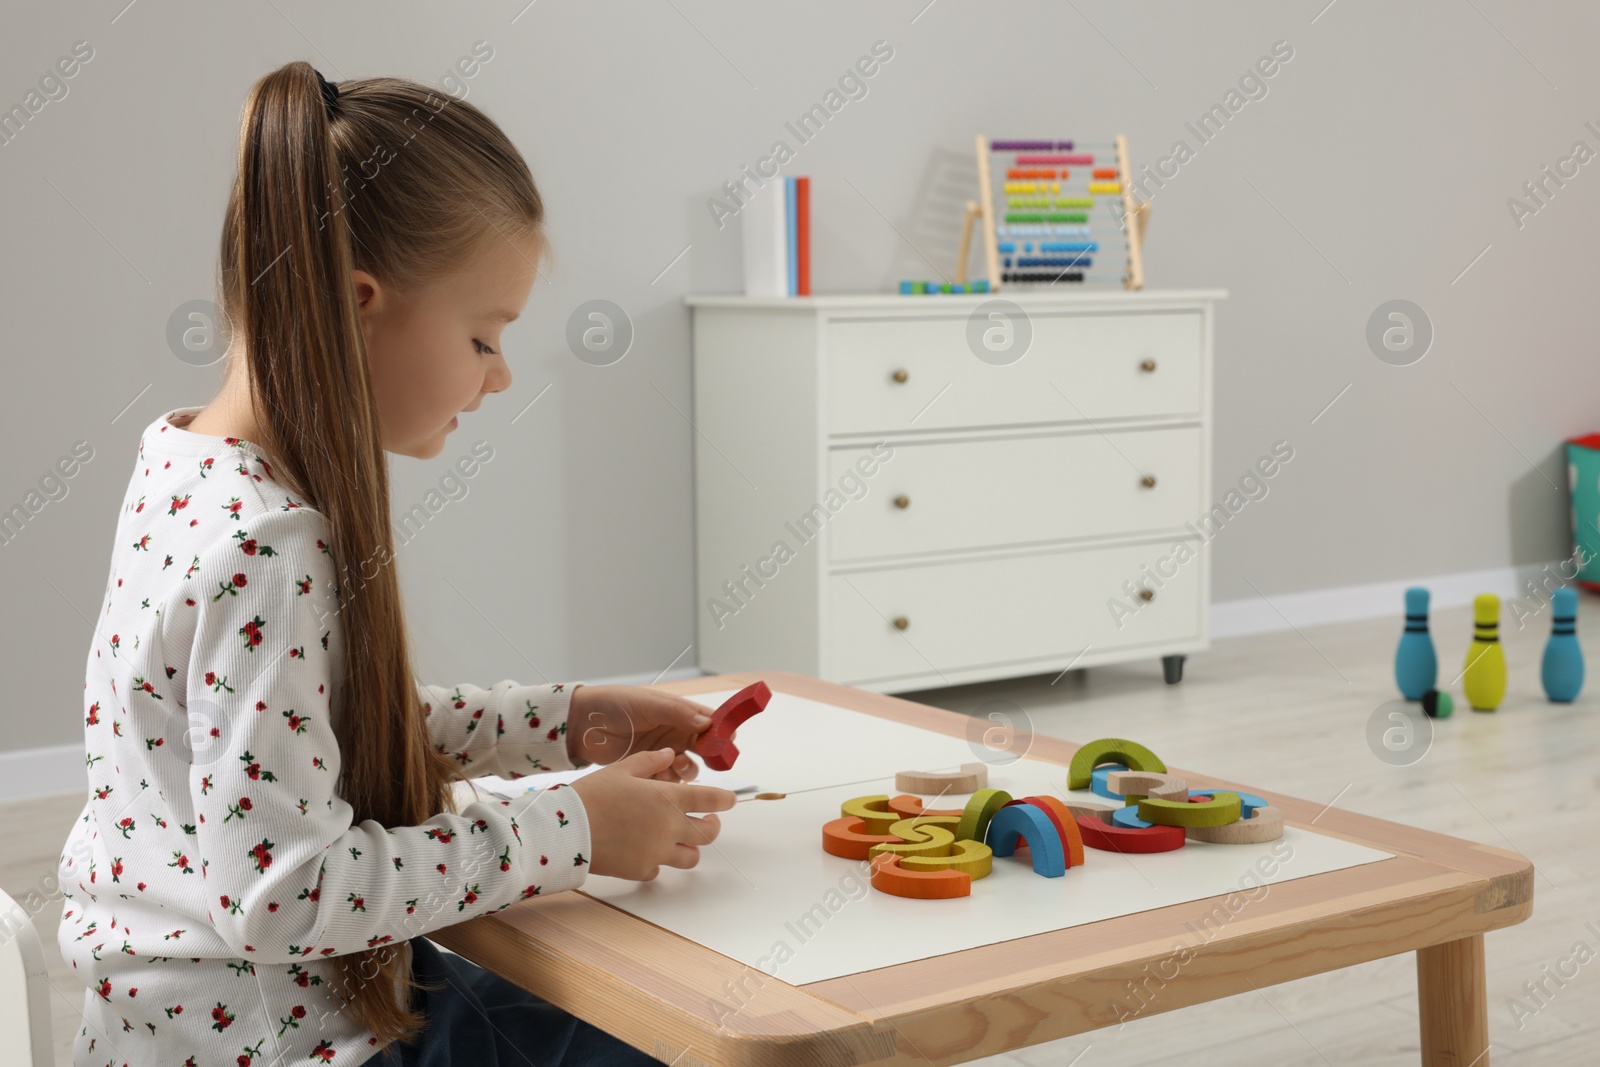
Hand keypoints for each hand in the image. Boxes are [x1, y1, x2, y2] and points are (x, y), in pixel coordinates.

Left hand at [566, 684, 729, 782]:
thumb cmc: (614, 705)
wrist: (581, 725)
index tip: (728, 741)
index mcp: (677, 712)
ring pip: (689, 767)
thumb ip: (678, 713)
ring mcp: (663, 753)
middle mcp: (674, 732)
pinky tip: (662, 779)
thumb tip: (707, 723)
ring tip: (679, 765)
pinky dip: (670, 783)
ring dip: (689, 769)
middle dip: (710, 754)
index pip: (709, 720)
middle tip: (710, 760)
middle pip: (704, 746)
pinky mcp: (649, 770)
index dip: (721, 730)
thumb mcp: (648, 704)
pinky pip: (669, 781)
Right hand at [568, 748, 738, 880]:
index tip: (730, 800)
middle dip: (712, 826)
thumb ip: (650, 761)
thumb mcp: (622, 769)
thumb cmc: (593, 794)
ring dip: (689, 847)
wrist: (567, 830)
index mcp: (669, 798)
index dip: (725, 800)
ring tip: (679, 838)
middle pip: (709, 834)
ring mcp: (658, 852)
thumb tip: (669, 754)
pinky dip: (659, 860)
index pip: (712, 800)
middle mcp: (670, 827)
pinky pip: (660, 868)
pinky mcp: (642, 870)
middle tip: (707, 821)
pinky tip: (646, 850)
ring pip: (691, 857)